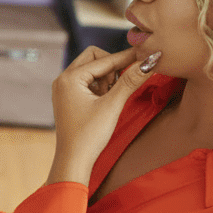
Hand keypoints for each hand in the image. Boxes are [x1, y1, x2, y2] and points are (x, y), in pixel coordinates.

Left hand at [47, 46, 158, 184]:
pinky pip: (87, 81)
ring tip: (110, 97)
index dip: (126, 57)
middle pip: (93, 58)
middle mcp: (62, 79)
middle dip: (111, 67)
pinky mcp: (68, 97)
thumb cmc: (89, 135)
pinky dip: (100, 86)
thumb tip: (150, 61)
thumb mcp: (112, 106)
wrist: (73, 160)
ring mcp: (64, 88)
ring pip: (91, 69)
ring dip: (106, 77)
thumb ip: (130, 81)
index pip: (103, 59)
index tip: (147, 53)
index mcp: (69, 78)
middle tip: (121, 84)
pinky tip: (105, 101)